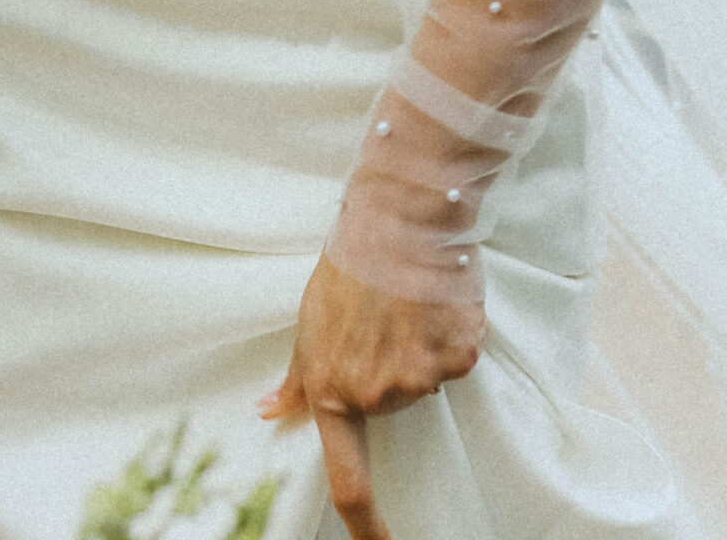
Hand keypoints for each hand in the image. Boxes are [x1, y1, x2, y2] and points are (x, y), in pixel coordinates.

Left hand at [260, 255, 482, 539]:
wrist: (397, 218)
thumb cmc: (349, 263)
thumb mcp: (310, 319)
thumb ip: (298, 377)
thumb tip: (269, 412)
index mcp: (334, 388)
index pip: (349, 480)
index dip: (365, 528)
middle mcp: (376, 393)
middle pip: (393, 407)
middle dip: (387, 371)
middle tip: (381, 321)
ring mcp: (419, 377)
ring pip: (424, 382)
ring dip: (418, 350)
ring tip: (404, 304)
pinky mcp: (457, 357)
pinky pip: (457, 362)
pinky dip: (449, 337)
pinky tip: (434, 303)